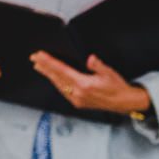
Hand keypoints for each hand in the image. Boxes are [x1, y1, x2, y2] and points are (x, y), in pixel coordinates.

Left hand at [28, 52, 149, 115]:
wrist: (125, 103)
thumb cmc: (118, 87)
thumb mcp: (109, 73)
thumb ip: (98, 65)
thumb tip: (90, 59)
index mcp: (84, 85)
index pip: (62, 70)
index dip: (49, 62)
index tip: (40, 56)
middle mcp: (78, 93)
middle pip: (56, 77)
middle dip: (44, 67)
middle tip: (34, 58)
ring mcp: (77, 99)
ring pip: (58, 85)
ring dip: (48, 75)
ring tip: (39, 66)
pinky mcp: (78, 103)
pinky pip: (63, 91)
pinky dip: (56, 83)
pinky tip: (52, 78)